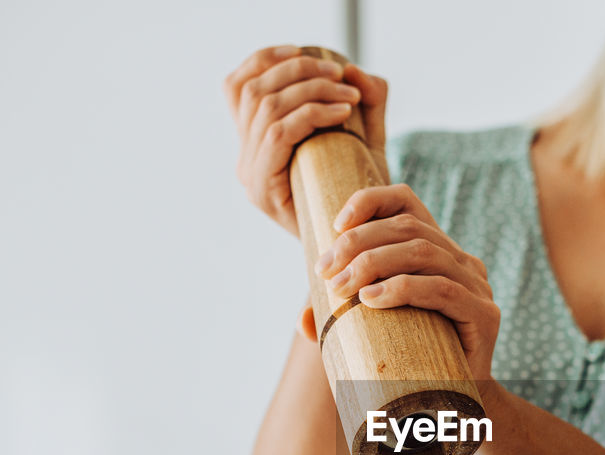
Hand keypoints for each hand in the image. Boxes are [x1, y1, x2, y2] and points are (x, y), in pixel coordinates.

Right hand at [223, 44, 388, 237]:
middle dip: (299, 71)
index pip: (237, 86)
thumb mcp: (366, 141)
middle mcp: (243, 159)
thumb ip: (367, 102)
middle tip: (341, 75)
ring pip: (267, 109)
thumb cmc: (361, 197)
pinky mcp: (263, 191)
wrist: (359, 252)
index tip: (303, 51)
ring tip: (349, 94)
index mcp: (252, 143)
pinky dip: (311, 114)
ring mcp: (250, 176)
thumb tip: (355, 70)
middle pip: (255, 91)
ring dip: (311, 90)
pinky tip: (343, 113)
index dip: (264, 60)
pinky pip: (278, 135)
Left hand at [303, 184, 500, 381]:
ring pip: (423, 252)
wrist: (457, 406)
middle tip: (325, 271)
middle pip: (409, 227)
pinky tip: (371, 300)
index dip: (371, 201)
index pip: (407, 202)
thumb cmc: (414, 362)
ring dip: (374, 264)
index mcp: (439, 252)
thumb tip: (303, 321)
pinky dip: (402, 289)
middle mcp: (462, 261)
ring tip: (341, 288)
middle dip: (358, 243)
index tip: (334, 224)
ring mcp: (478, 286)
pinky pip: (442, 289)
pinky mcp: (483, 315)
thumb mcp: (375, 329)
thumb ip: (342, 319)